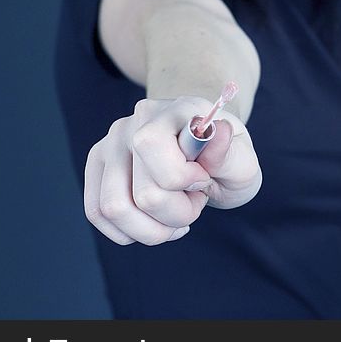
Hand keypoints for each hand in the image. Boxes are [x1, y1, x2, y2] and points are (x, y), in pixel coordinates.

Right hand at [84, 96, 261, 245]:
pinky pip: (96, 212)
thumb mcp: (244, 162)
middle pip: (143, 193)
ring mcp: (110, 144)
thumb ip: (232, 155)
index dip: (184, 179)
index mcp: (175, 110)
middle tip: (195, 199)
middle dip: (178, 213)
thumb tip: (217, 132)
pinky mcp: (96, 168)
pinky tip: (155, 222)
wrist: (204, 153)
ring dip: (152, 228)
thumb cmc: (225, 159)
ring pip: (112, 208)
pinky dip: (129, 231)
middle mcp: (134, 122)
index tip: (204, 180)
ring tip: (175, 211)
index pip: (151, 145)